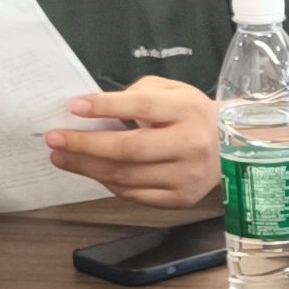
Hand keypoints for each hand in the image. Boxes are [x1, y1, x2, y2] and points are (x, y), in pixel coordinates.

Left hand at [43, 78, 219, 206]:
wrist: (232, 149)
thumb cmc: (192, 115)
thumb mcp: (172, 91)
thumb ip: (137, 95)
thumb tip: (94, 110)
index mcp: (189, 111)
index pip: (142, 108)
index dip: (106, 107)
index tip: (74, 106)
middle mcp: (190, 145)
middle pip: (130, 149)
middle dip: (86, 144)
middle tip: (55, 139)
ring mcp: (186, 176)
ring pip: (126, 176)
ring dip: (87, 167)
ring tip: (62, 157)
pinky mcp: (180, 198)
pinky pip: (134, 194)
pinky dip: (107, 183)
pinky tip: (91, 172)